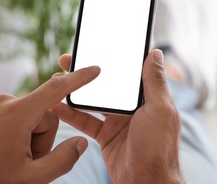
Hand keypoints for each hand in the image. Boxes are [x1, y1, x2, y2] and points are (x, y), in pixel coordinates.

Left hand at [0, 66, 99, 183]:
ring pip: (30, 115)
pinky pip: (14, 113)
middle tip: (25, 160)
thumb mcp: (32, 178)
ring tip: (11, 155)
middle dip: (42, 138)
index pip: (56, 90)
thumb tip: (82, 142)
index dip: (78, 79)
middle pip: (44, 115)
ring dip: (28, 136)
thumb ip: (63, 160)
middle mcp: (4, 101)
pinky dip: (16, 130)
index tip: (94, 70)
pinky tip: (2, 148)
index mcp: (17, 115)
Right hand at [52, 50, 182, 183]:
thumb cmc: (158, 146)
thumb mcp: (160, 109)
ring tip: (57, 79)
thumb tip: (155, 53)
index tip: (94, 46)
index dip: (110, 59)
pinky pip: (85, 120)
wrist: (146, 181)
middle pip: (105, 84)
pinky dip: (70, 113)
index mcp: (145, 97)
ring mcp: (117, 120)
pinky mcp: (105, 135)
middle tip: (67, 61)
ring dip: (75, 90)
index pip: (126, 72)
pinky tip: (56, 105)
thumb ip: (155, 81)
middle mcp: (131, 106)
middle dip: (86, 72)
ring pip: (92, 100)